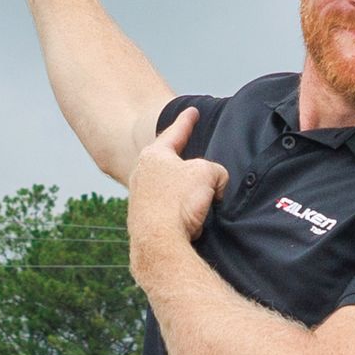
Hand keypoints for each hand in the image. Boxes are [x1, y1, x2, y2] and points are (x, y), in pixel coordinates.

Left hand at [127, 106, 228, 269]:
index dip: (187, 121)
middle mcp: (141, 174)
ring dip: (185, 194)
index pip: (175, 132)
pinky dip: (181, 212)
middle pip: (170, 162)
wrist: (159, 243)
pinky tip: (190, 222)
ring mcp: (139, 198)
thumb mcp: (208, 173)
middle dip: (186, 164)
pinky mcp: (142, 220)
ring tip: (200, 204)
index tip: (192, 111)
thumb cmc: (179, 202)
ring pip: (170, 188)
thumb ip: (215, 170)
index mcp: (154, 156)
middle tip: (199, 167)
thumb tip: (214, 185)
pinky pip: (168, 210)